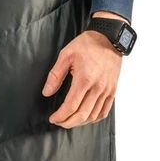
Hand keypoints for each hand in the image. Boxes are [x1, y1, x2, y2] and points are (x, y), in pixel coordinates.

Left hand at [42, 11, 126, 127]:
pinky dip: (94, 118)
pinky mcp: (112, 90)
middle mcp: (98, 87)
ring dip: (80, 122)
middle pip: (82, 115)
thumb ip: (55, 75)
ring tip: (69, 121)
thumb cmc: (88, 44)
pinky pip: (104, 111)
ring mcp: (107, 90)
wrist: (110, 38)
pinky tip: (85, 118)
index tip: (53, 118)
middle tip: (59, 122)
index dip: (60, 116)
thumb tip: (47, 92)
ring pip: (93, 116)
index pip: (71, 106)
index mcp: (85, 79)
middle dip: (68, 122)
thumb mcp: (66, 55)